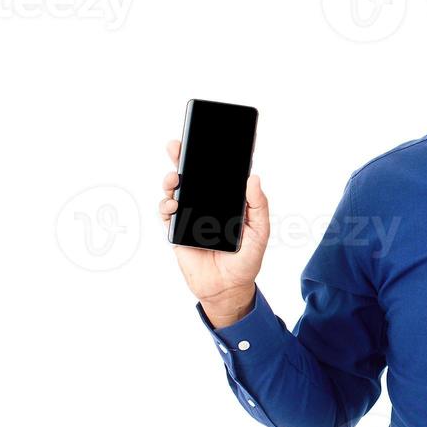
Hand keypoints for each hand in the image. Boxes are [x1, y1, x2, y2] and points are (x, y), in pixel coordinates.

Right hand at [160, 139, 269, 326]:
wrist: (228, 288)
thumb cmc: (246, 260)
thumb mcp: (260, 231)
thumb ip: (258, 205)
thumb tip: (253, 178)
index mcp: (226, 201)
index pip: (216, 174)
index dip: (211, 157)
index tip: (207, 138)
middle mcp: (206, 204)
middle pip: (191, 177)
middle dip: (182, 159)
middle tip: (176, 146)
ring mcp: (190, 216)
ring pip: (175, 191)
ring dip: (171, 181)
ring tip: (174, 179)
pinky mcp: (177, 232)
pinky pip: (167, 214)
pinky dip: (166, 206)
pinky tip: (172, 204)